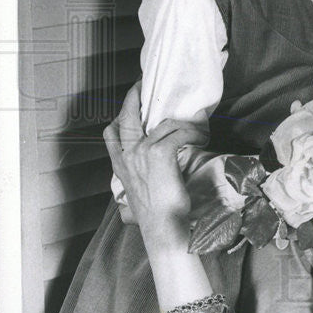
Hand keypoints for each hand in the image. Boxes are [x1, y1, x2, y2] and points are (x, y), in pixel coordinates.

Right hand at [103, 82, 207, 245]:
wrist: (163, 227)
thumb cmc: (157, 214)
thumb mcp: (138, 193)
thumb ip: (137, 177)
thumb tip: (148, 170)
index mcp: (120, 166)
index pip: (110, 133)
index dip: (119, 115)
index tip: (130, 104)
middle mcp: (127, 156)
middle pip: (126, 116)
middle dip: (134, 96)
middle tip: (144, 84)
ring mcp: (142, 152)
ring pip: (162, 123)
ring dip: (182, 123)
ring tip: (195, 128)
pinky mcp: (161, 152)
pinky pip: (179, 131)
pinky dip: (193, 132)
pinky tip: (202, 137)